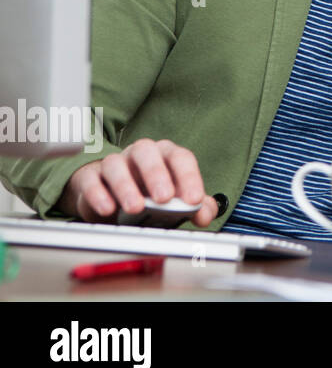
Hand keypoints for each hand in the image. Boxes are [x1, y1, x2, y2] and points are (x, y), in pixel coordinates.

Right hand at [58, 138, 219, 225]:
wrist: (111, 197)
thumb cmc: (149, 194)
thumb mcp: (175, 201)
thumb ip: (195, 207)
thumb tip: (205, 215)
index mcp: (166, 155)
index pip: (180, 158)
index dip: (189, 177)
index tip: (193, 200)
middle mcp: (141, 154)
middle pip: (148, 152)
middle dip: (157, 174)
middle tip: (164, 199)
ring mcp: (115, 163)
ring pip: (116, 164)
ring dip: (126, 186)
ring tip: (135, 208)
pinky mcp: (90, 177)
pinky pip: (91, 180)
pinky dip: (98, 194)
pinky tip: (107, 209)